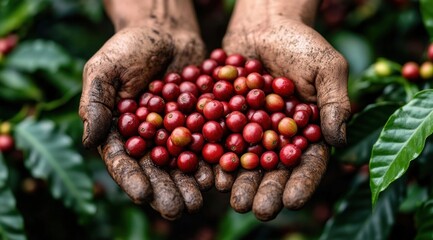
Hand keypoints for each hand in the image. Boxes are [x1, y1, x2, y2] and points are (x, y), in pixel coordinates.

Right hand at [79, 23, 210, 218]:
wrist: (166, 30)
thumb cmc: (128, 47)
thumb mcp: (104, 70)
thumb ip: (96, 104)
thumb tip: (88, 141)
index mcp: (121, 131)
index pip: (124, 160)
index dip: (132, 179)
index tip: (142, 195)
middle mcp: (150, 137)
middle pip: (157, 169)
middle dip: (166, 190)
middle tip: (177, 210)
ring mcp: (177, 130)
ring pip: (184, 162)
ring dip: (190, 183)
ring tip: (199, 200)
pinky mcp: (201, 120)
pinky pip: (207, 142)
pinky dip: (213, 158)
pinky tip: (219, 174)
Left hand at [221, 10, 350, 220]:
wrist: (263, 25)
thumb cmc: (301, 43)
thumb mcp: (326, 67)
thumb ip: (335, 102)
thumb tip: (338, 139)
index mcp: (306, 131)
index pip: (306, 162)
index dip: (301, 183)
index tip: (293, 201)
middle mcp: (276, 136)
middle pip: (272, 169)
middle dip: (265, 190)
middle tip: (257, 210)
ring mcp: (248, 129)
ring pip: (243, 161)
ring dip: (238, 181)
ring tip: (232, 198)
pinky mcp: (224, 118)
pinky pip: (218, 140)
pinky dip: (214, 157)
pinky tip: (209, 173)